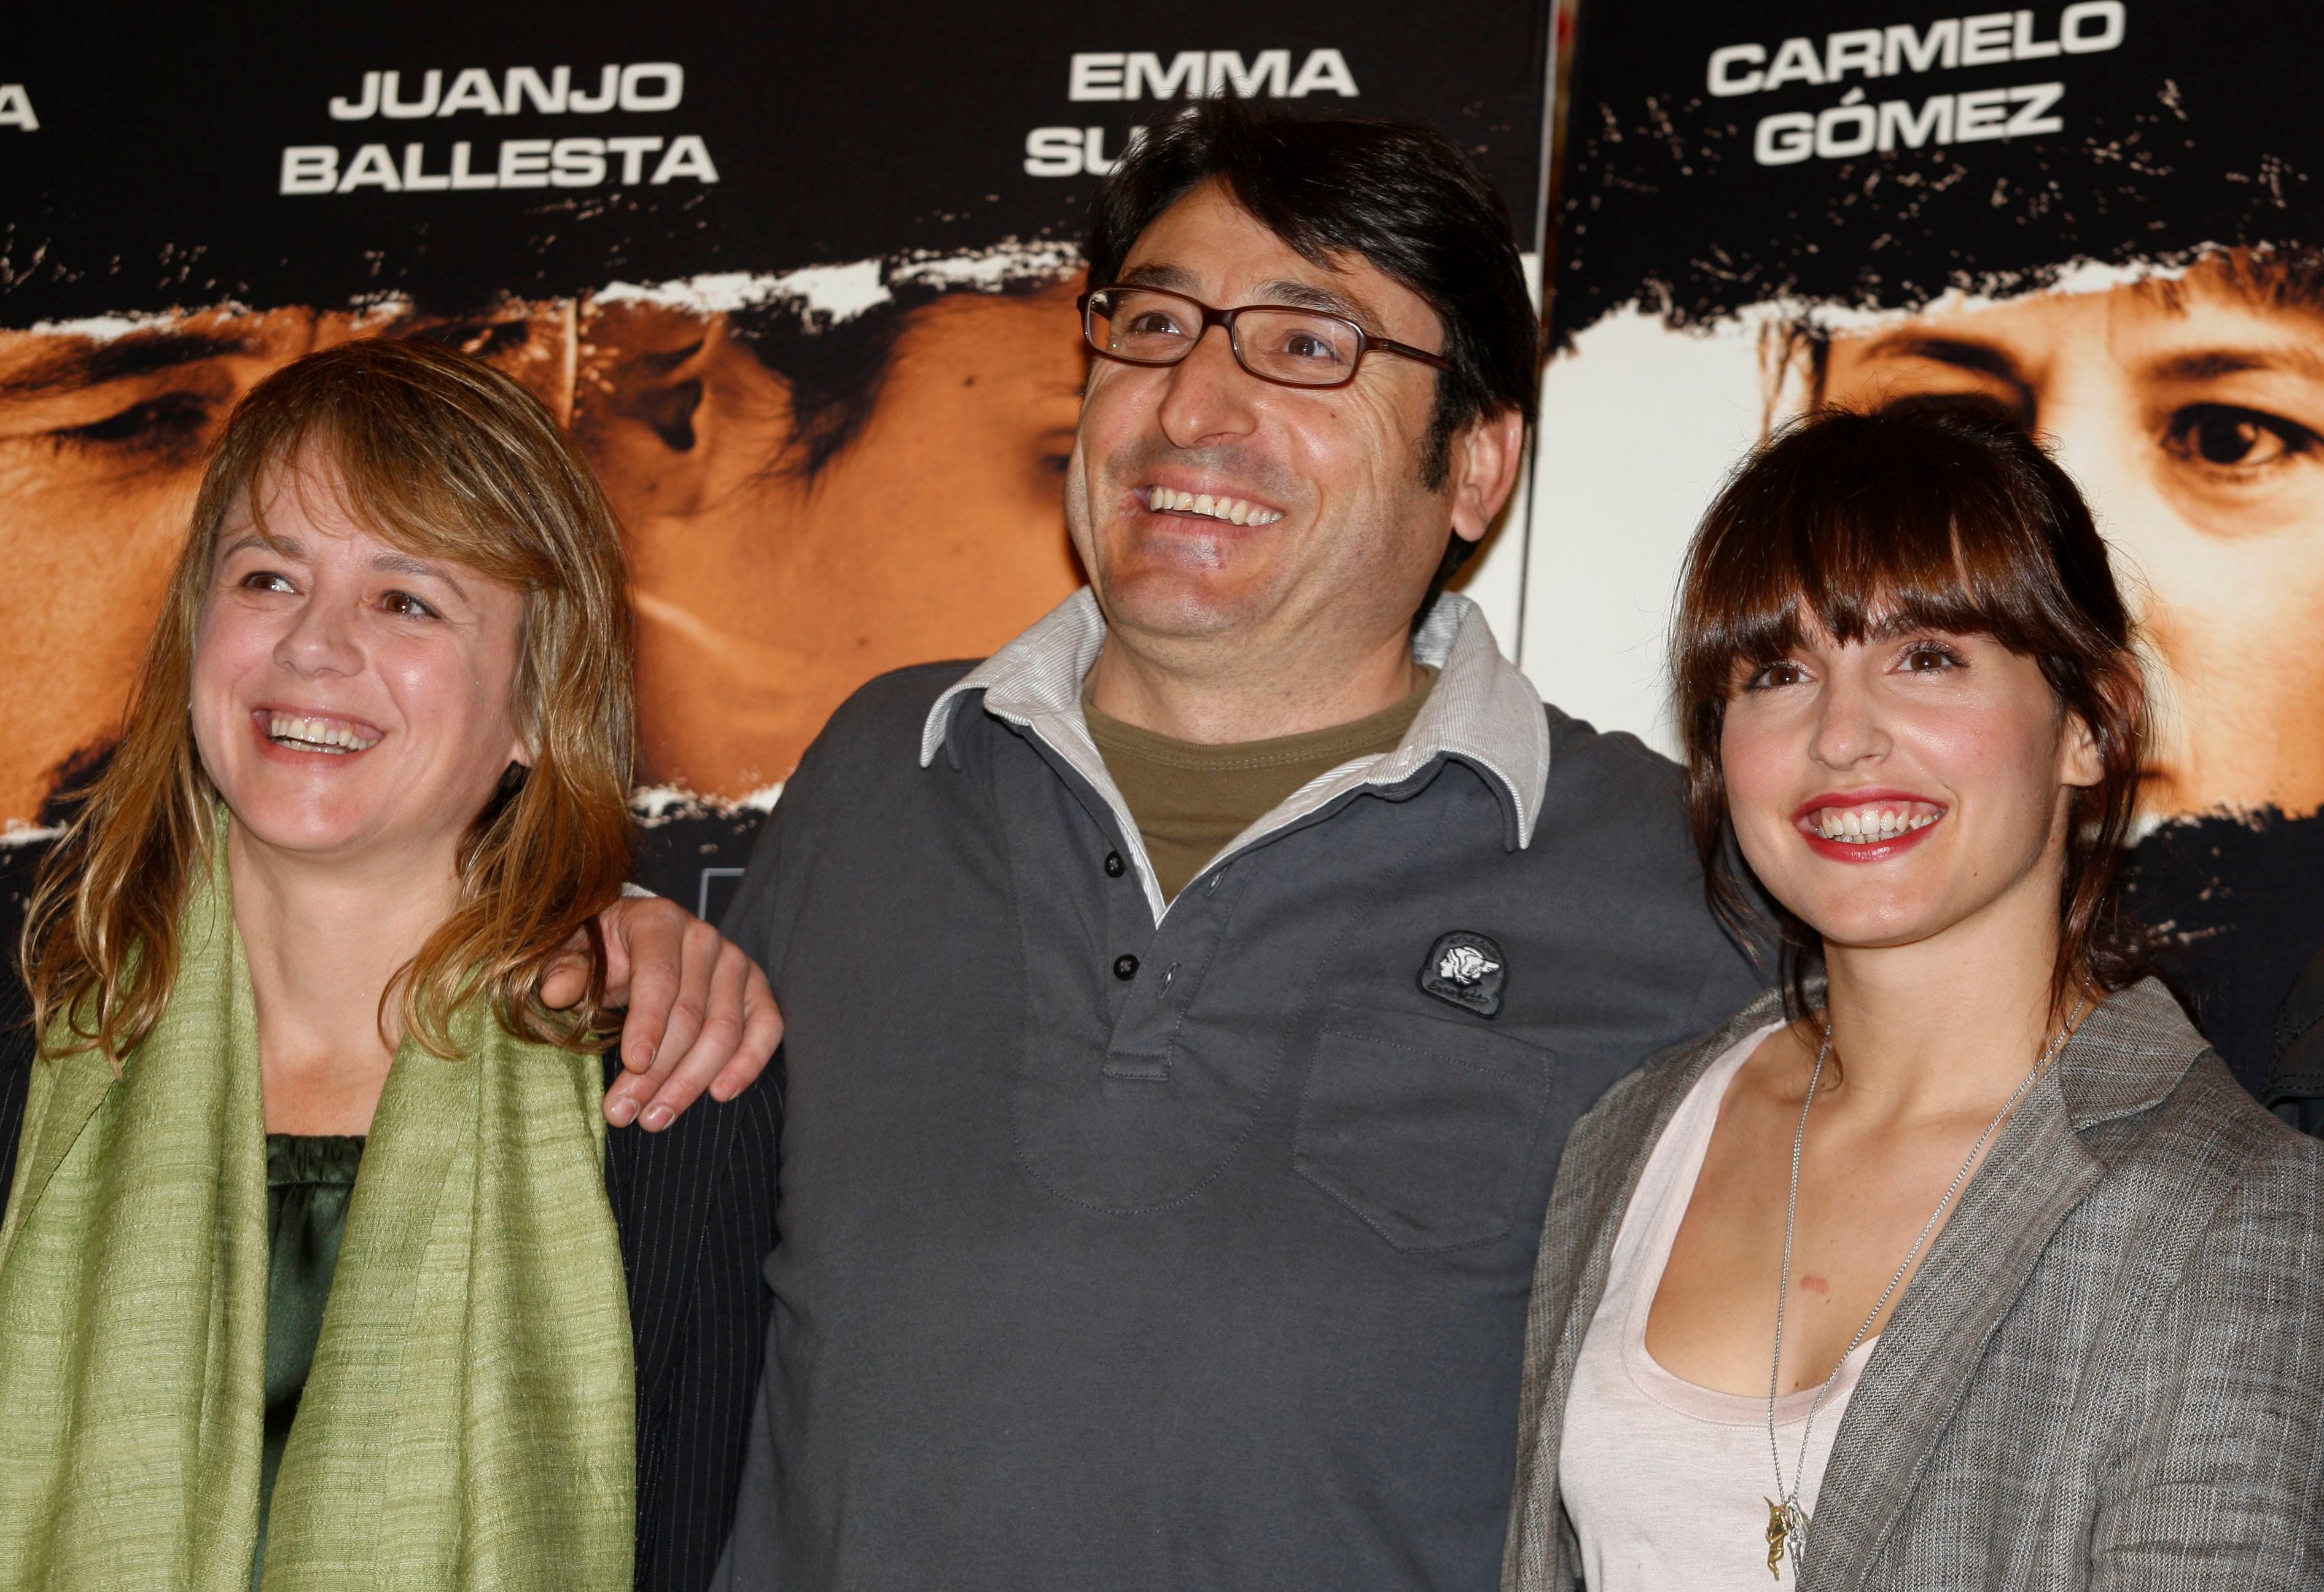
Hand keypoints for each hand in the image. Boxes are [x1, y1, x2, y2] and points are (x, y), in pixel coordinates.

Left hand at [542, 895, 783, 1130]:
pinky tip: (719, 1094)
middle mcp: (705, 939)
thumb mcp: (572, 952)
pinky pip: (767, 1029)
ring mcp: (737, 965)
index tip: (633, 1063)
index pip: (660, 976)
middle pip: (690, 1014)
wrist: (636, 940)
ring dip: (691, 1081)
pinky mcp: (757, 991)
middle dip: (657, 1071)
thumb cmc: (602, 952)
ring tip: (655, 1117)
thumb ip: (564, 969)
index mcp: (659, 921)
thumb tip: (557, 992)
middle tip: (624, 1112)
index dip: (648, 1023)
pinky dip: (748, 1064)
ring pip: (725, 1031)